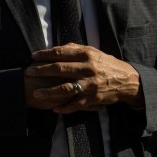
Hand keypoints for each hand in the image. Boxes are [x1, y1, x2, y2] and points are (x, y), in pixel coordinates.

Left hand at [24, 43, 143, 112]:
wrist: (127, 80)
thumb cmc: (105, 64)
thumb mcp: (92, 52)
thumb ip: (74, 49)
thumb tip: (54, 48)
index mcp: (87, 55)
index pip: (61, 53)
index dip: (45, 54)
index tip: (33, 56)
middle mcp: (88, 69)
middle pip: (60, 69)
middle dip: (42, 71)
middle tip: (28, 72)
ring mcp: (90, 85)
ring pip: (66, 89)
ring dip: (49, 92)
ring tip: (36, 94)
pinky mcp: (93, 98)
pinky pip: (76, 104)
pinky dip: (64, 108)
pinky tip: (53, 109)